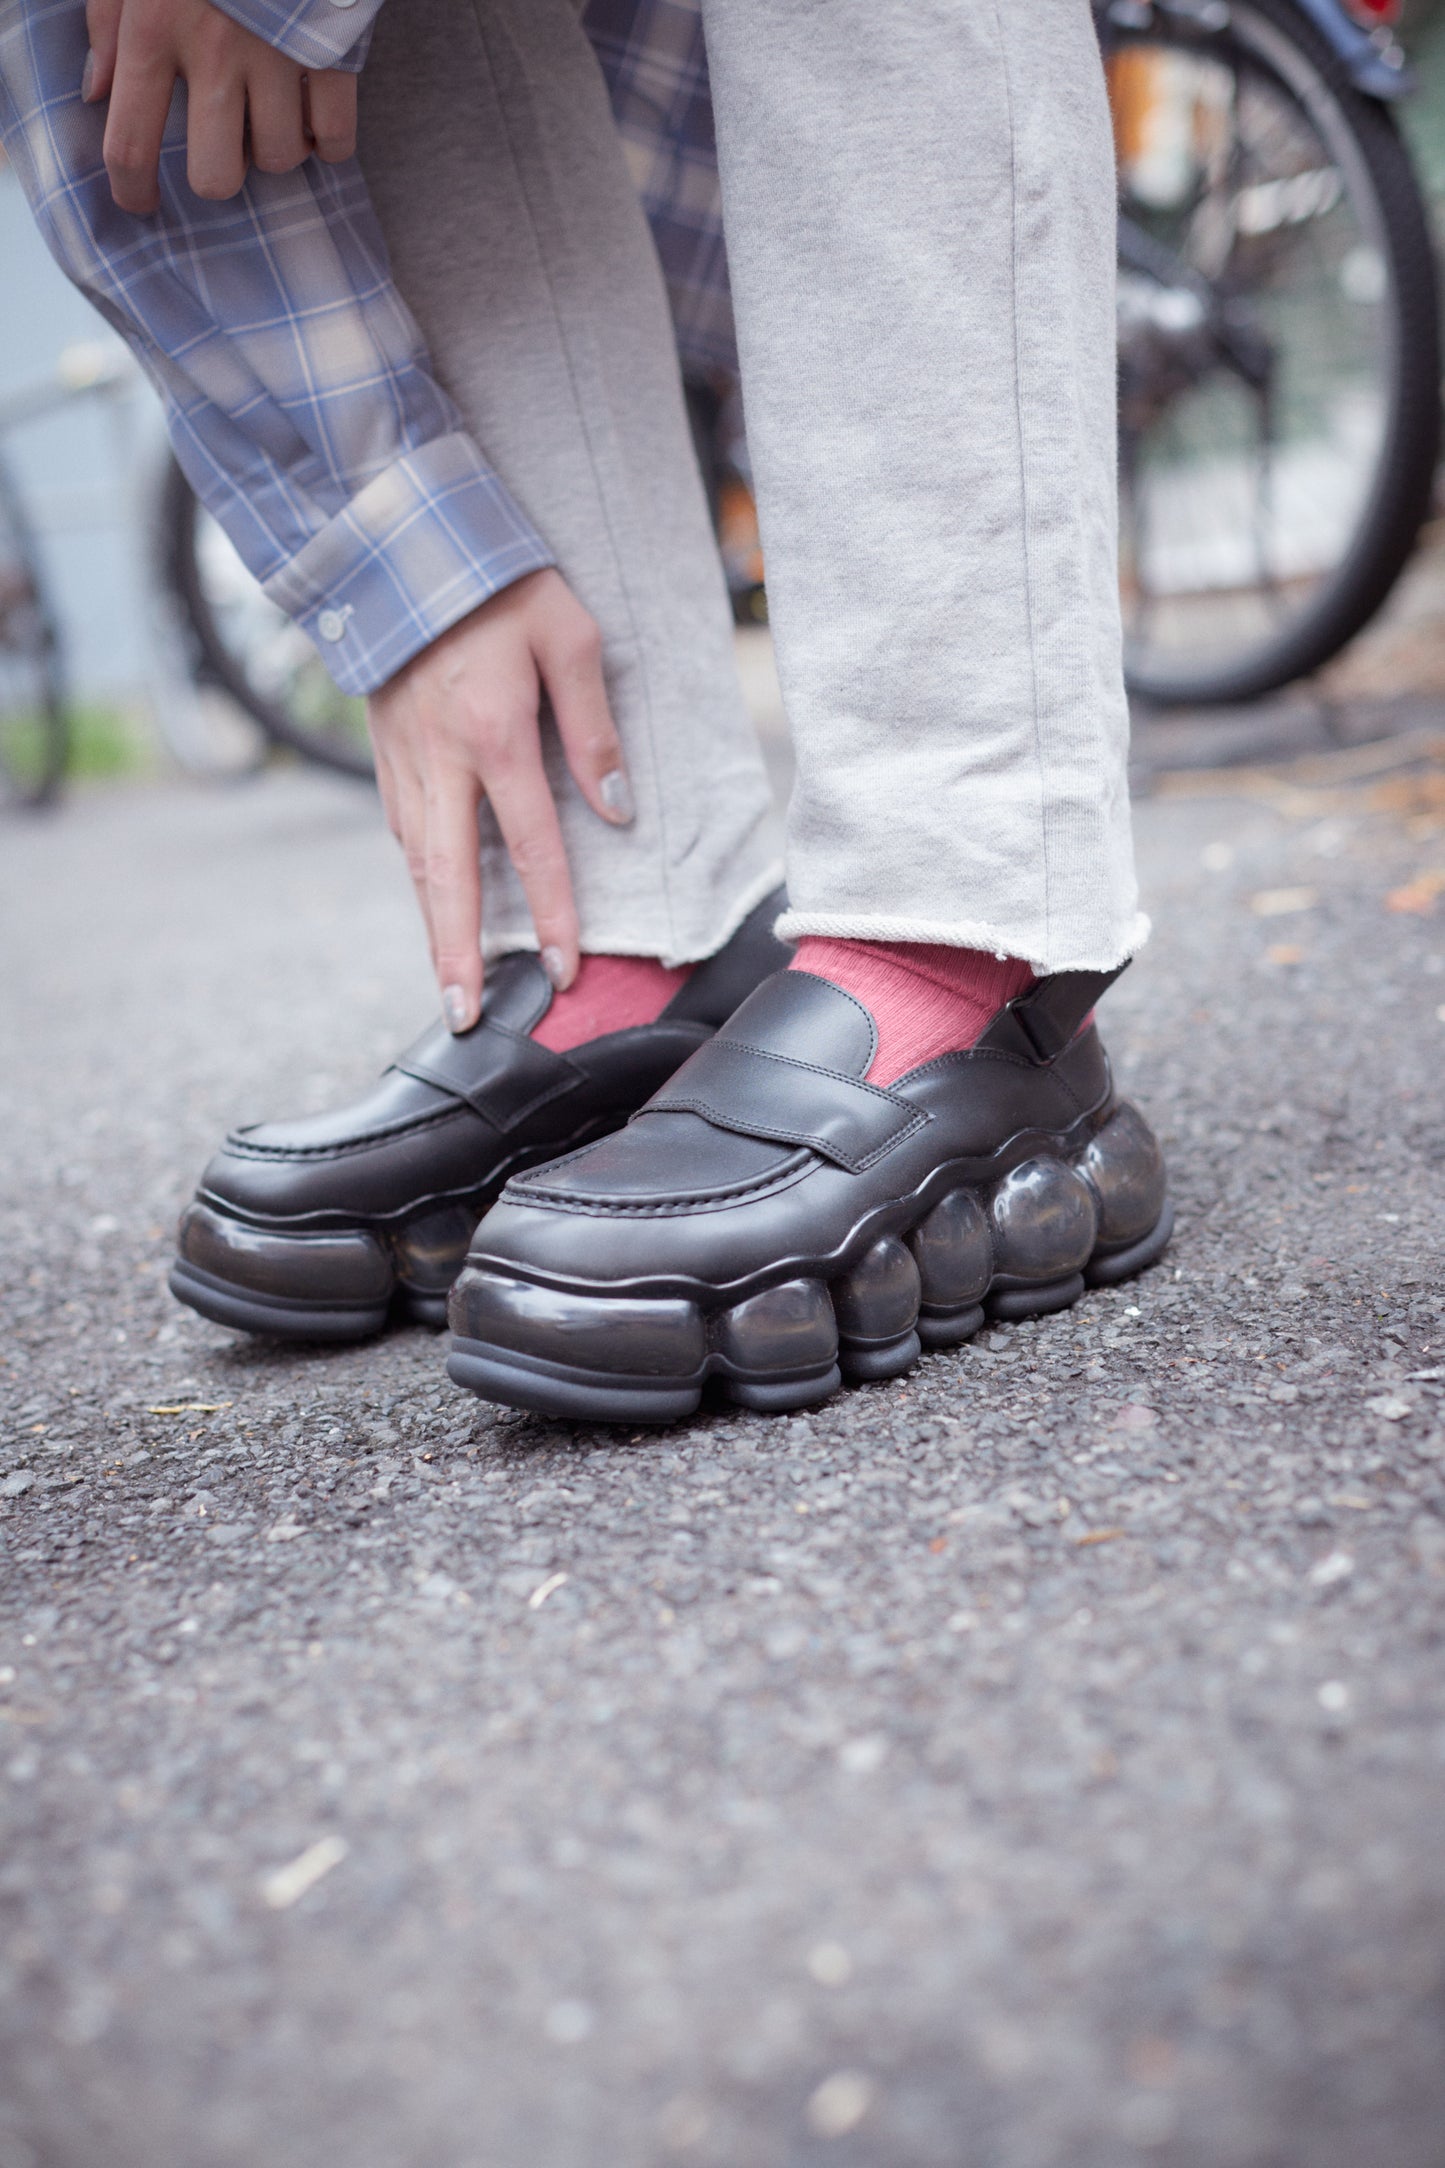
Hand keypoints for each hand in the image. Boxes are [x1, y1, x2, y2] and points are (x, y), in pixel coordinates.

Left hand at [82, 0, 357, 214]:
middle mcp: (215, 54)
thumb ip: (107, 23)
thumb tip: (98, 92)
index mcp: (153, 30)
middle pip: (216, 176)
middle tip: (219, 148)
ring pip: (278, 160)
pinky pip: (338, 140)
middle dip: (217, 174)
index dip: (132, 190)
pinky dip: (328, 145)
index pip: (132, 143)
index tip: (139, 203)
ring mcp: (279, 58)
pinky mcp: (334, 56)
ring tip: (268, 118)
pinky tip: (314, 123)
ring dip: (272, 151)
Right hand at [367, 571, 634, 1033]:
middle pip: (446, 879)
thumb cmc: (501, 580)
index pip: (532, 846)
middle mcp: (439, 756)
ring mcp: (401, 754)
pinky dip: (418, 871)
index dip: (553, 913)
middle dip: (456, 955)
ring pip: (416, 858)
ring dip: (431, 921)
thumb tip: (615, 807)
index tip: (566, 968)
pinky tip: (433, 896)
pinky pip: (401, 824)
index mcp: (492, 733)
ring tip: (450, 975)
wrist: (403, 536)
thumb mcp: (570, 636)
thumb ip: (593, 727)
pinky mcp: (383, 744)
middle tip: (463, 1016)